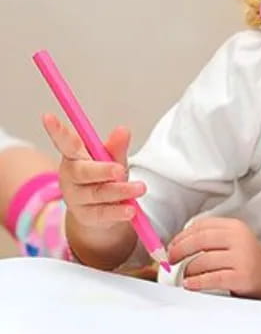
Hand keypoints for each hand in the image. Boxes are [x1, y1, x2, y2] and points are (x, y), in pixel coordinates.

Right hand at [42, 113, 144, 228]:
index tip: (47, 116)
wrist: (100, 213)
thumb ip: (116, 148)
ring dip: (120, 191)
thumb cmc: (104, 178)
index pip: (66, 143)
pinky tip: (130, 210)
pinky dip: (117, 212)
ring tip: (139, 188)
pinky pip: (102, 213)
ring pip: (97, 193)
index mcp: (75, 157)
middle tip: (120, 170)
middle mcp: (71, 177)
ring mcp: (76, 198)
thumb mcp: (111, 160)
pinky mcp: (85, 216)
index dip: (57, 131)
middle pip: (83, 172)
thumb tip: (123, 130)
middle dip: (102, 170)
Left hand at [168, 217, 260, 297]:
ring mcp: (242, 257)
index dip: (182, 236)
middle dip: (179, 251)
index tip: (171, 246)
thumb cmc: (245, 258)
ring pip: (204, 260)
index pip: (201, 226)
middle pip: (200, 240)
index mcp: (234, 226)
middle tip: (171, 260)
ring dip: (187, 269)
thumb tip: (176, 245)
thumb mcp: (232, 239)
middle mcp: (239, 239)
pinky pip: (212, 278)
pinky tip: (189, 284)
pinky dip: (196, 282)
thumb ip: (209, 237)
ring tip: (183, 274)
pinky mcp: (241, 276)